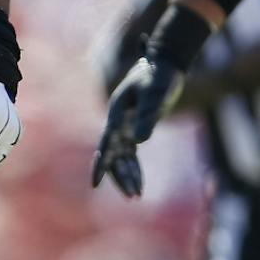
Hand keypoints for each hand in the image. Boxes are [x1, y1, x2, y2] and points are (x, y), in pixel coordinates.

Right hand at [89, 56, 183, 197]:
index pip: (106, 145)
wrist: (165, 62)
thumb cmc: (159, 76)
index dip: (100, 165)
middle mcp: (118, 121)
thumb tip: (139, 141)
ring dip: (127, 175)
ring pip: (120, 156)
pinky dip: (134, 167)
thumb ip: (148, 116)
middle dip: (120, 176)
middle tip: (133, 196)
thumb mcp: (156, 95)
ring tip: (137, 195)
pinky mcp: (134, 127)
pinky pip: (130, 153)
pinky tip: (140, 183)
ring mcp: (125, 125)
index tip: (94, 184)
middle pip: (112, 155)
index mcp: (117, 113)